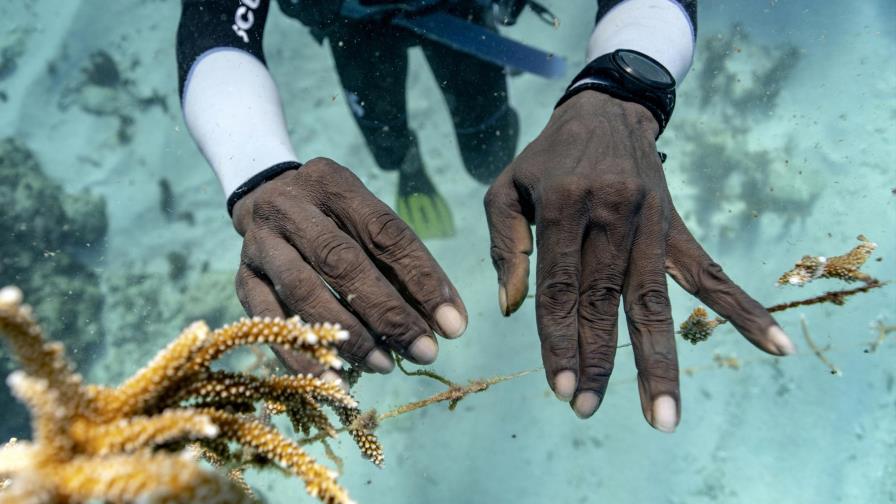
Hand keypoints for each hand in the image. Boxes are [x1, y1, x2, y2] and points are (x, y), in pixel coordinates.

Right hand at [232, 158, 467, 374]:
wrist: (263, 199)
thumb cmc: (335, 220)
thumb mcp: (368, 222)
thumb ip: (404, 266)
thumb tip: (446, 323)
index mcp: (332, 184)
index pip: (385, 233)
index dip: (422, 279)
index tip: (453, 323)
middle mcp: (290, 208)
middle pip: (342, 262)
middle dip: (388, 313)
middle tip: (424, 350)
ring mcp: (259, 244)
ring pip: (304, 292)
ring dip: (348, 335)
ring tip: (385, 365)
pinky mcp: (243, 280)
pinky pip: (271, 323)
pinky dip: (303, 354)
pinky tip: (334, 379)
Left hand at [484, 91, 793, 430]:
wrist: (608, 108)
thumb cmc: (547, 157)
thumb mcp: (507, 188)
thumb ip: (504, 245)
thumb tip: (511, 308)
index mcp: (564, 204)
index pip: (561, 286)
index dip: (559, 340)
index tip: (559, 386)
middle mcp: (611, 214)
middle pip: (606, 301)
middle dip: (598, 360)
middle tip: (586, 409)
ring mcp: (650, 223)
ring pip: (656, 301)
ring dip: (659, 361)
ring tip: (665, 416)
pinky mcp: (675, 227)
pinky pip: (710, 273)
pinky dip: (743, 310)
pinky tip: (776, 345)